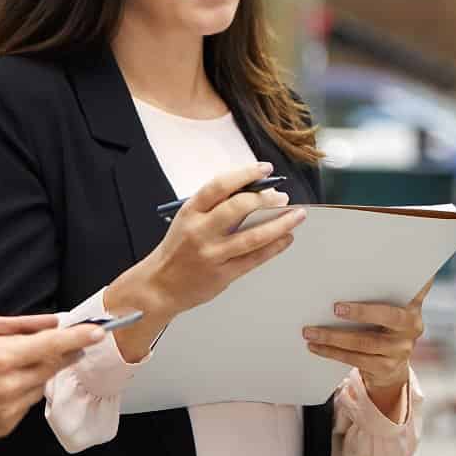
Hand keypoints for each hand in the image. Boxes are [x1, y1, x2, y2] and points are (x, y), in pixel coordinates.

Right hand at [0, 321, 103, 447]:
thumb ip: (17, 338)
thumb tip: (47, 334)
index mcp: (2, 359)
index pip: (53, 346)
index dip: (79, 338)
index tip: (98, 333)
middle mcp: (9, 385)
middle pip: (52, 366)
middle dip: (64, 354)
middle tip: (72, 344)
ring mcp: (7, 409)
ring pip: (39, 386)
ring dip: (38, 374)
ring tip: (16, 368)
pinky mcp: (3, 426)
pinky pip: (24, 405)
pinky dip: (21, 394)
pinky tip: (0, 390)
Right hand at [104, 163, 303, 360]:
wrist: (158, 287)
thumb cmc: (177, 249)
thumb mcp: (189, 219)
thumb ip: (215, 206)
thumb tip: (255, 191)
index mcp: (191, 212)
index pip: (220, 185)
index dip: (246, 174)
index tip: (265, 169)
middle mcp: (201, 231)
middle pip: (238, 208)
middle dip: (266, 199)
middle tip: (282, 197)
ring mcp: (213, 254)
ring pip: (253, 236)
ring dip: (280, 224)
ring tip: (297, 215)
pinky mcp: (223, 274)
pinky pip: (254, 258)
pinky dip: (274, 247)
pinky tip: (287, 238)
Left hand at [304, 280, 430, 415]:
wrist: (391, 368)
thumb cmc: (383, 328)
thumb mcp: (389, 308)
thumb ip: (381, 292)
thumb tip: (346, 273)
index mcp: (413, 305)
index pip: (417, 288)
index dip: (414, 281)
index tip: (391, 268)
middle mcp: (412, 326)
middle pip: (389, 316)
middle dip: (361, 312)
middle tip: (336, 307)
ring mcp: (401, 350)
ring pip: (365, 342)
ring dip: (334, 336)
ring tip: (310, 331)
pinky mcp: (386, 367)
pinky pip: (355, 359)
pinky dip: (332, 352)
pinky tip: (316, 346)